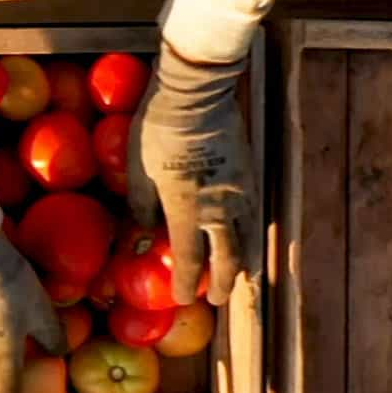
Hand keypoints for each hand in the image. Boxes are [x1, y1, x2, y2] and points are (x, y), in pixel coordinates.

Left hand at [127, 45, 259, 305]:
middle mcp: (220, 208)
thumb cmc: (157, 130)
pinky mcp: (250, 174)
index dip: (186, 283)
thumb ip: (143, 207)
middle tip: (218, 299)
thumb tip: (147, 230)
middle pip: (228, 258)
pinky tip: (246, 236)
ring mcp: (240, 191)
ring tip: (240, 277)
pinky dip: (250, 233)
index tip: (183, 298)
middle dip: (224, 282)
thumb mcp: (137, 170)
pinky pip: (254, 214)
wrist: (197, 93)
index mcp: (188, 209)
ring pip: (248, 238)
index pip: (190, 259)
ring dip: (243, 262)